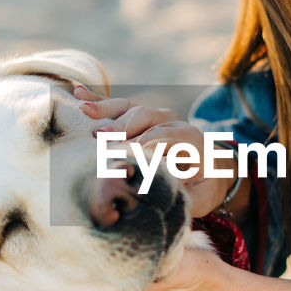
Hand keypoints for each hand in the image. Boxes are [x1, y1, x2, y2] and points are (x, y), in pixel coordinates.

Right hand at [74, 85, 236, 218]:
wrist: (211, 166)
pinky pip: (117, 105)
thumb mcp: (204, 196)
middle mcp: (171, 120)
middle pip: (145, 116)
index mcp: (190, 138)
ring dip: (106, 110)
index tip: (128, 152)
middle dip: (123, 126)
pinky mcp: (138, 117)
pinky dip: (98, 100)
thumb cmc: (204, 185)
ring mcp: (153, 115)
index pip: (166, 135)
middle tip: (101, 136)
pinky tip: (78, 94)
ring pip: (129, 107)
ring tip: (85, 111)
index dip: (146, 142)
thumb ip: (188, 196)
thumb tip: (165, 195)